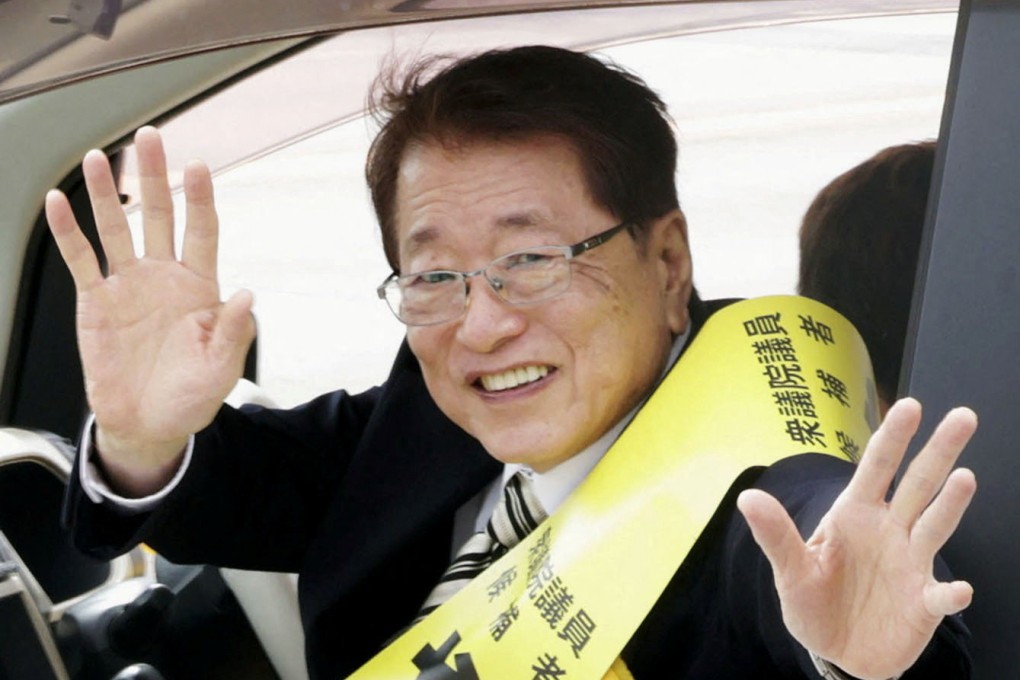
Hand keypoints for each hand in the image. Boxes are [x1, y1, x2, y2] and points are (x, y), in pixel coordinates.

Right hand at [46, 127, 254, 494]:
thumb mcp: (221, 369)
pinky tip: (59, 202)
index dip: (200, 200)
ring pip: (117, 228)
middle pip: (159, 215)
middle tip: (149, 138)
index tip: (198, 166)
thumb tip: (248, 295)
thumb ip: (234, 332)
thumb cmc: (190, 396)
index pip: (202, 232)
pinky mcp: (96, 302)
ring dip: (106, 193)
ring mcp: (129, 286)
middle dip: (153, 176)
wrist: (149, 425)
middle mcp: (164, 277)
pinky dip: (69, 232)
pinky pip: (81, 260)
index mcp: (200, 287)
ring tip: (98, 156)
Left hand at [736, 397, 976, 679]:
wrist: (837, 652)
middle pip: (918, 484)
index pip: (876, 468)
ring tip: (965, 478)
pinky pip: (940, 596)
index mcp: (855, 514)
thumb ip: (775, 535)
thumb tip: (747, 497)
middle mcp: (890, 531)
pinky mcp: (924, 604)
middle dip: (939, 451)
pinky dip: (950, 594)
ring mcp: (911, 564)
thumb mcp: (790, 570)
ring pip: (935, 526)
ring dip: (951, 503)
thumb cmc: (814, 602)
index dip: (892, 437)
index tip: (909, 405)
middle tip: (963, 416)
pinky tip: (958, 590)